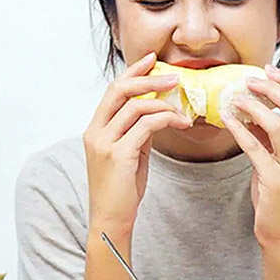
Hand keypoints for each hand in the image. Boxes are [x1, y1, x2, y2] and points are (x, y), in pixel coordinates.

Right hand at [83, 52, 192, 236]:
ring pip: (136, 107)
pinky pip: (146, 126)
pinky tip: (179, 123)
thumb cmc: (121, 190)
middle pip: (119, 90)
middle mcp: (96, 132)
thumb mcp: (128, 154)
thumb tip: (155, 113)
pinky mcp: (119, 155)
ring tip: (184, 109)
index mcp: (95, 129)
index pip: (113, 91)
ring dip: (164, 103)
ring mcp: (105, 143)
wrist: (111, 220)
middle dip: (148, 79)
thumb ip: (136, 132)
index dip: (132, 72)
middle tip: (174, 76)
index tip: (151, 60)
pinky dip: (166, 119)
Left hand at [222, 64, 279, 250]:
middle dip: (274, 88)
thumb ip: (269, 138)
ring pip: (279, 126)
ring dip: (256, 106)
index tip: (269, 70)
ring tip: (237, 96)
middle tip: (251, 79)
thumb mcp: (277, 162)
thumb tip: (252, 110)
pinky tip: (228, 119)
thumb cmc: (278, 198)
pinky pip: (255, 148)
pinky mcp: (276, 182)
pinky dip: (240, 129)